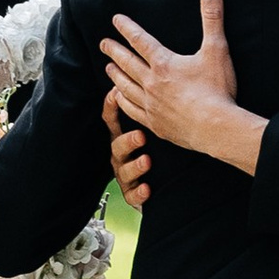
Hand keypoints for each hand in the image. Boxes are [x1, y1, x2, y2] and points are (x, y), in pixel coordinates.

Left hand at [102, 0, 263, 172]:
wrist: (214, 127)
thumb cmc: (217, 89)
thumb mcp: (217, 49)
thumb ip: (212, 17)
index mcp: (164, 63)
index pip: (141, 40)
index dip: (127, 28)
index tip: (116, 20)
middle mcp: (152, 82)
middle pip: (128, 63)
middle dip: (114, 51)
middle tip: (103, 43)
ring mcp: (151, 105)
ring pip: (126, 86)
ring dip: (116, 75)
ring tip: (108, 68)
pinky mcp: (155, 123)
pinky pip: (131, 110)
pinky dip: (122, 102)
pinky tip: (118, 98)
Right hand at [103, 84, 152, 207]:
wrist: (167, 185)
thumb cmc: (161, 152)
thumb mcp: (155, 129)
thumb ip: (154, 109)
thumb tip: (164, 83)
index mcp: (124, 137)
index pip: (112, 120)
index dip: (111, 106)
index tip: (115, 92)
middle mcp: (121, 155)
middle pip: (117, 145)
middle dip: (127, 140)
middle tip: (141, 136)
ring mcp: (126, 175)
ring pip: (123, 171)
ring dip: (134, 166)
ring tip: (147, 161)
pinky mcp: (133, 194)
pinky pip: (131, 195)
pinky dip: (138, 192)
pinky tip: (146, 188)